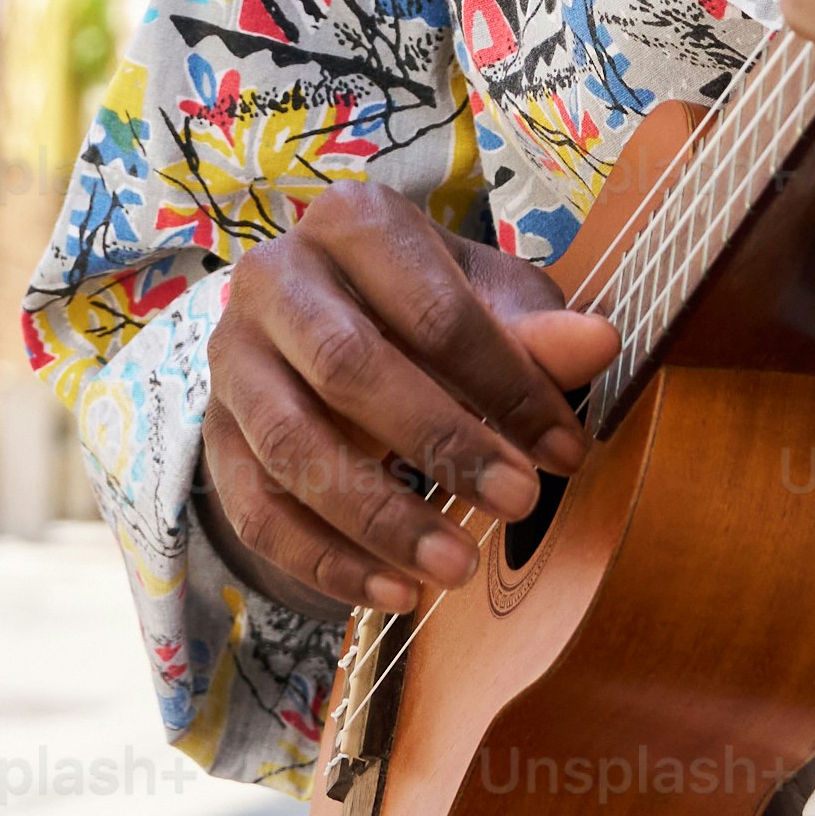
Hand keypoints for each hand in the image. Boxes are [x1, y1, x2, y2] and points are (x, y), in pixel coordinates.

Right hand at [201, 184, 622, 615]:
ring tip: (458, 569)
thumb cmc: (429, 305)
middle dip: (441, 443)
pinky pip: (257, 512)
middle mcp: (275, 278)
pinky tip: (395, 593)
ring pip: (293, 446)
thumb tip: (600, 345)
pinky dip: (326, 561)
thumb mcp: (490, 301)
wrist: (333, 323)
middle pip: (348, 367)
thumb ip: (536, 330)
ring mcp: (233, 359)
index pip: (432, 308)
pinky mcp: (215, 435)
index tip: (565, 450)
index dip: (506, 383)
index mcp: (352, 222)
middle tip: (520, 503)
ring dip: (380, 517)